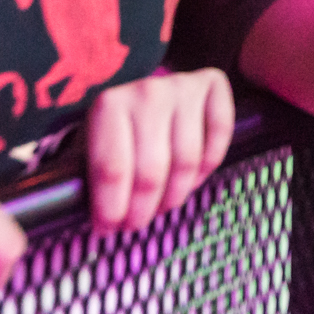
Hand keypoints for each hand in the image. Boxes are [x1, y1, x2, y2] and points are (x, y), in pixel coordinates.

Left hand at [86, 68, 234, 235]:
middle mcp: (146, 91)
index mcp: (108, 105)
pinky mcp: (212, 84)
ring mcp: (182, 86)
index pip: (112, 170)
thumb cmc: (118, 131)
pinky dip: (209, 165)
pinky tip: (193, 177)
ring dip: (175, 194)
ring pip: (187, 161)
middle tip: (135, 223)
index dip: (112, 209)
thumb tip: (103, 225)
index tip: (109, 229)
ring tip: (163, 204)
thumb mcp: (93, 148)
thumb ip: (95, 180)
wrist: (144, 93)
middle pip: (151, 172)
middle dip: (142, 210)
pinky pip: (220, 136)